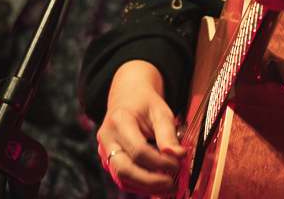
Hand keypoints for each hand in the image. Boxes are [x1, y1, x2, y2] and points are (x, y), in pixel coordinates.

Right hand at [96, 60, 186, 195]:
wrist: (128, 97)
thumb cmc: (145, 103)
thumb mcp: (160, 112)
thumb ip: (168, 135)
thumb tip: (178, 156)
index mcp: (119, 121)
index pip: (138, 150)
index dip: (160, 162)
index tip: (178, 164)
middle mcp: (107, 139)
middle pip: (124, 170)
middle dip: (150, 182)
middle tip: (172, 185)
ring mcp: (104, 152)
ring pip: (122, 179)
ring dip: (146, 187)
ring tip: (168, 187)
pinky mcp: (108, 161)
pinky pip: (122, 179)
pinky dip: (140, 185)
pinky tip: (157, 185)